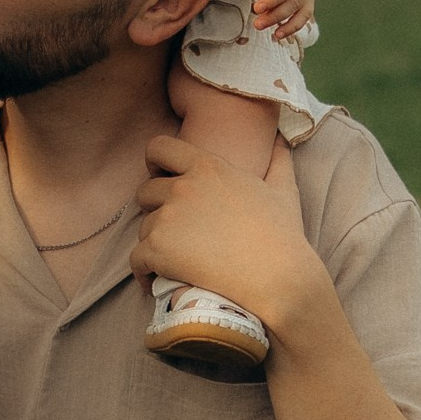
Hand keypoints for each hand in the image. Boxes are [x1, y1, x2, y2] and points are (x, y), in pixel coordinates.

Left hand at [131, 135, 325, 345]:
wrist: (278, 279)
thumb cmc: (283, 237)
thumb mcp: (284, 190)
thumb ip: (278, 160)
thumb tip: (281, 139)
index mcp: (208, 167)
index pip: (160, 148)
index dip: (155, 162)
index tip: (161, 176)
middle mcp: (183, 187)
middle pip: (145, 192)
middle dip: (155, 209)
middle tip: (173, 229)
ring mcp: (168, 218)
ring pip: (144, 228)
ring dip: (155, 242)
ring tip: (174, 260)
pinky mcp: (157, 249)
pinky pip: (137, 259)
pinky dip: (144, 271)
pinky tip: (156, 280)